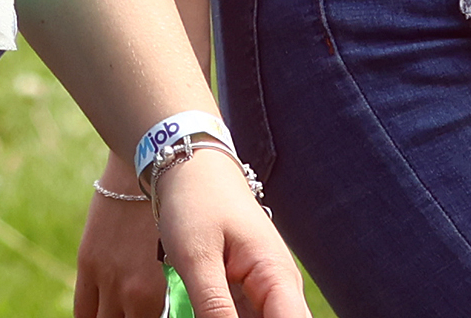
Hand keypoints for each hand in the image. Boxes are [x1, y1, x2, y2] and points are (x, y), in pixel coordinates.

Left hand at [76, 152, 307, 317]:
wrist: (190, 166)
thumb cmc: (195, 202)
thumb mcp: (197, 257)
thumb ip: (213, 305)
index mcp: (276, 277)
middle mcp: (280, 288)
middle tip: (211, 311)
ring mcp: (265, 291)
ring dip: (235, 317)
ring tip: (205, 300)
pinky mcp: (246, 292)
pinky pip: (247, 317)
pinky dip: (226, 317)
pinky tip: (205, 309)